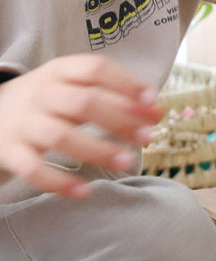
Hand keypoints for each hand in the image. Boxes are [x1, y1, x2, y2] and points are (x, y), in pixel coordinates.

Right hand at [0, 55, 161, 197]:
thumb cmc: (49, 104)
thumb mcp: (75, 90)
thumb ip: (115, 98)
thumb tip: (157, 110)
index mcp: (58, 72)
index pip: (95, 69)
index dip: (127, 84)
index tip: (153, 103)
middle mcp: (40, 94)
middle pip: (83, 103)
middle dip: (120, 120)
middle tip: (148, 137)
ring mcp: (23, 124)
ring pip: (61, 136)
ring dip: (98, 150)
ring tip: (127, 162)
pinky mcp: (10, 152)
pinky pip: (34, 169)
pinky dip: (59, 182)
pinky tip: (84, 191)